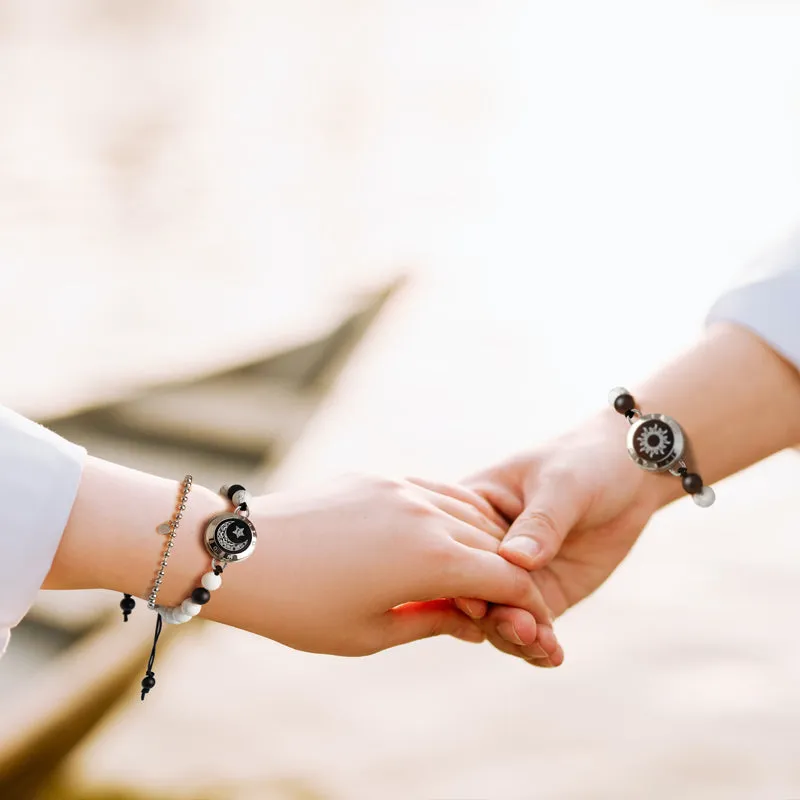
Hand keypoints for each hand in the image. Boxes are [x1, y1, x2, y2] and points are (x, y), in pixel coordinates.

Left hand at [200, 474, 560, 657]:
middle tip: (513, 603)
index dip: (529, 604)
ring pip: (468, 511)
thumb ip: (433, 621)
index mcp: (431, 559)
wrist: (243, 555)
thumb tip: (474, 621)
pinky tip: (453, 532)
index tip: (537, 623)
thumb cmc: (301, 609)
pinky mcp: (379, 478)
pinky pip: (435, 491)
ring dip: (486, 541)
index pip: (506, 578)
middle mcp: (426, 514)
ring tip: (484, 571)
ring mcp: (401, 488)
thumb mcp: (371, 633)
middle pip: (493, 544)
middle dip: (510, 576)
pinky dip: (455, 514)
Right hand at [449, 410, 661, 665]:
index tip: (476, 602)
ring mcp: (513, 575)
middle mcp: (485, 547)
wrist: (630, 473)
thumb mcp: (562, 483)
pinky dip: (538, 644)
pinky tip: (552, 656)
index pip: (456, 547)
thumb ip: (540, 522)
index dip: (462, 577)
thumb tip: (515, 559)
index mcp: (473, 509)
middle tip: (520, 630)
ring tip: (542, 646)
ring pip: (498, 616)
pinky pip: (532, 626)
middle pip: (473, 589)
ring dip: (515, 636)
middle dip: (492, 616)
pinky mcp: (543, 594)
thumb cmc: (584, 462)